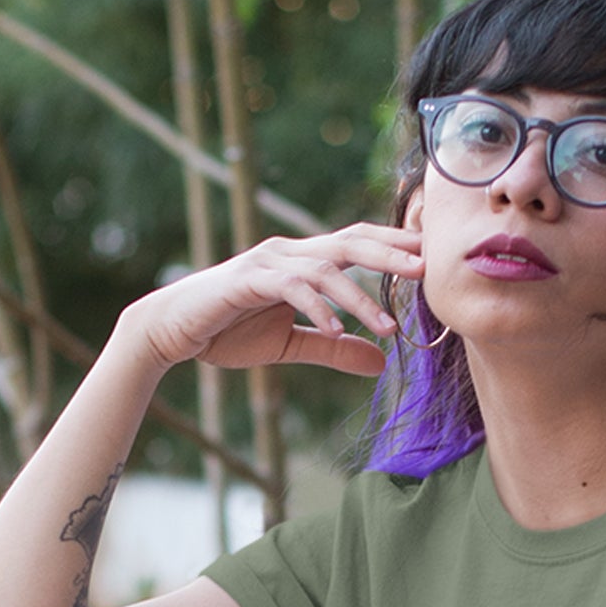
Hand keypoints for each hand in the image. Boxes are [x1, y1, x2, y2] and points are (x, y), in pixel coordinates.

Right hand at [126, 222, 423, 376]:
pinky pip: (291, 289)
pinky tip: (337, 331)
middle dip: (390, 254)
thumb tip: (381, 363)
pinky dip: (317, 309)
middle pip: (349, 243)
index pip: (356, 245)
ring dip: (359, 298)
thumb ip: (335, 350)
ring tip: (388, 327)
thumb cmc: (228, 332)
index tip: (431, 259)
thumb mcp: (291, 346)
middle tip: (427, 269)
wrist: (174, 331)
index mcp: (303, 262)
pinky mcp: (247, 280)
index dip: (393, 248)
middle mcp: (289, 253)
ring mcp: (268, 262)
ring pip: (325, 268)